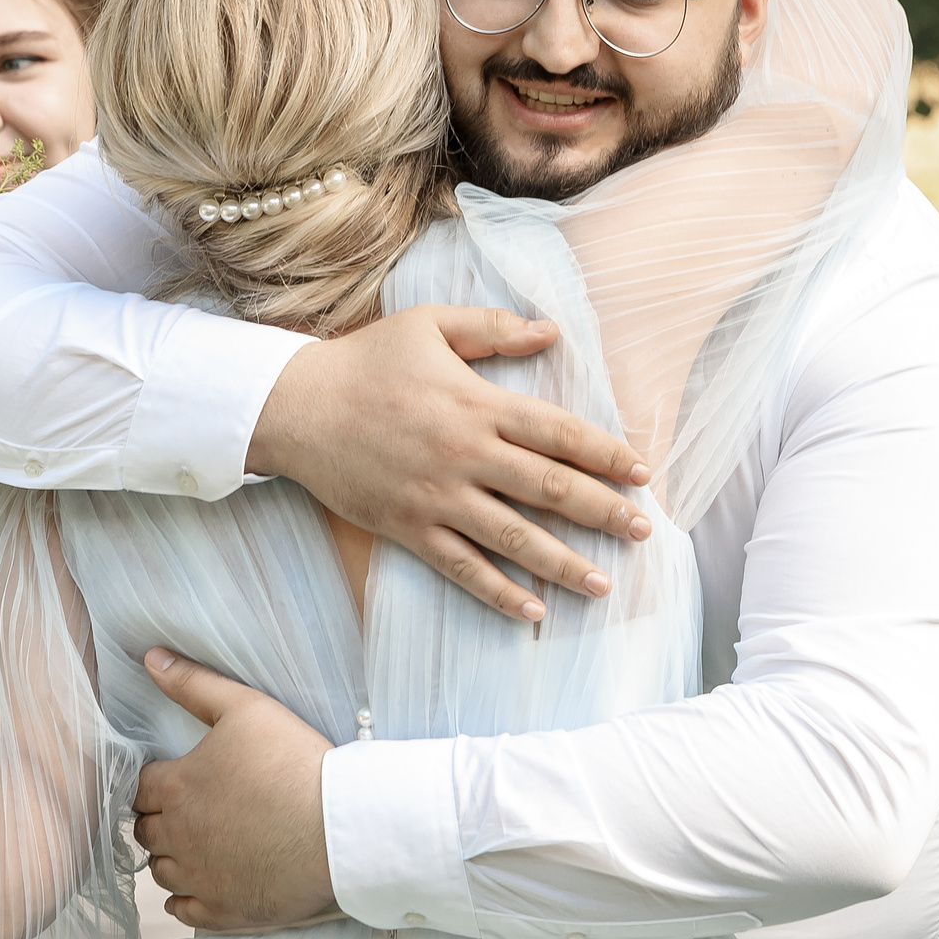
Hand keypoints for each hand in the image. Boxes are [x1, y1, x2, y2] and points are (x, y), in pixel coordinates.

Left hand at [131, 649, 335, 931]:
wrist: (341, 828)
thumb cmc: (297, 764)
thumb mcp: (246, 708)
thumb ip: (194, 683)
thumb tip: (151, 658)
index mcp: (178, 788)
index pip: (139, 787)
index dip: (154, 783)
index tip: (172, 781)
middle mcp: (178, 837)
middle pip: (146, 831)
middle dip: (159, 820)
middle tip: (186, 811)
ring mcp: (199, 878)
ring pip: (161, 872)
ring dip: (170, 858)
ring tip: (196, 846)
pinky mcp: (223, 911)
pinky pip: (184, 911)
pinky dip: (185, 899)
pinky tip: (201, 885)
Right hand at [247, 305, 651, 624]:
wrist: (295, 408)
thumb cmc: (365, 361)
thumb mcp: (429, 326)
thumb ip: (493, 330)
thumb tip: (553, 331)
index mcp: (477, 404)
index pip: (558, 432)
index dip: (605, 453)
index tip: (642, 471)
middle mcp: (464, 454)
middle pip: (549, 487)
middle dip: (603, 511)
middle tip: (644, 530)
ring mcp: (437, 496)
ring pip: (513, 536)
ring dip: (563, 563)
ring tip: (604, 583)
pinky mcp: (408, 528)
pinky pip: (461, 567)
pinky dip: (498, 592)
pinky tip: (533, 612)